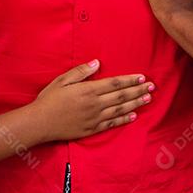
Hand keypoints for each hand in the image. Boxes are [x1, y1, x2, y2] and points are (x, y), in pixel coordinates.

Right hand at [32, 60, 155, 140]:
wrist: (40, 123)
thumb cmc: (49, 99)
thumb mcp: (62, 80)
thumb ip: (81, 72)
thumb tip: (97, 63)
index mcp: (88, 90)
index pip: (114, 83)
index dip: (129, 80)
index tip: (142, 77)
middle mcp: (94, 104)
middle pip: (121, 96)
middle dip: (138, 90)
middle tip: (152, 87)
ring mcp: (94, 118)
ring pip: (120, 110)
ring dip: (135, 103)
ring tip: (148, 99)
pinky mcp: (92, 129)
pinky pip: (112, 124)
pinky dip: (124, 120)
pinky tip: (133, 116)